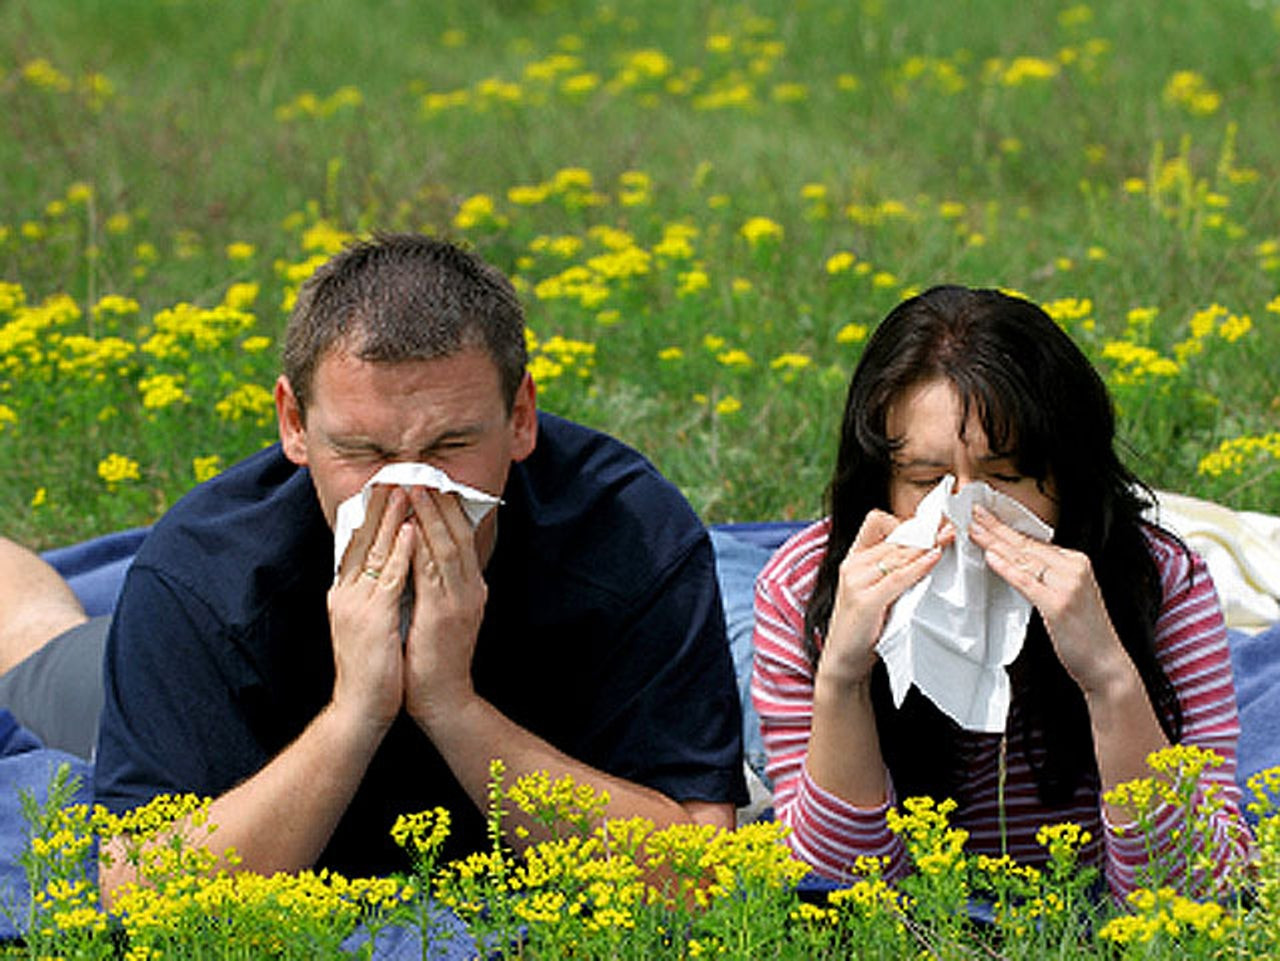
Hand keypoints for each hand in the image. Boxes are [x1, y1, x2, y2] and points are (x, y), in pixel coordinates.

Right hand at [328, 485, 413, 729]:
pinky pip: (389, 577)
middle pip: (362, 539)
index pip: (356, 544)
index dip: (371, 515)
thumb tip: (388, 572)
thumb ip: (374, 596)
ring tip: (407, 489)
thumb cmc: (372, 669)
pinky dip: (401, 551)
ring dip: (393, 518)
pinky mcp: (373, 618)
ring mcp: (357, 604)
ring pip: (375, 550)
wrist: (361, 709)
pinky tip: (413, 530)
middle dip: (381, 506)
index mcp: (344, 594)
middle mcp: (345, 593)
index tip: (386, 487)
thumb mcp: (370, 624)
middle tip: (396, 474)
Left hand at [403, 487, 488, 726]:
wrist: (444, 699)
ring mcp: (460, 600)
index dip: (447, 509)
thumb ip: (435, 586)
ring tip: (415, 487)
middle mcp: (470, 588)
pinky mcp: (445, 613)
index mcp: (470, 588)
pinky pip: (433, 571)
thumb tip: (419, 557)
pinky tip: (410, 526)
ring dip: (430, 515)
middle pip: (459, 533)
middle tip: (424, 472)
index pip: (461, 538)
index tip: (433, 482)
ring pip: (447, 545)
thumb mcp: (440, 614)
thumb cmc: (434, 660)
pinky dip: (422, 545)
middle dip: (441, 502)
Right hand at [818, 510, 946, 687]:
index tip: (929, 525)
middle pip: (894, 537)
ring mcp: (856, 581)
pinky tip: (934, 558)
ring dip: (926, 545)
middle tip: (950, 527)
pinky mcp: (865, 601)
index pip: (876, 521)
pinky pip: (898, 577)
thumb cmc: (863, 625)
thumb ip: (891, 569)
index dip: (904, 521)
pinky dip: (919, 566)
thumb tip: (926, 550)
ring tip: (947, 539)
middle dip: (925, 531)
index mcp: (853, 558)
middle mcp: (852, 565)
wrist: (843, 658)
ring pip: (898, 554)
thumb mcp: (874, 589)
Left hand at [968, 504, 1131, 695]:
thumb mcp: (1068, 594)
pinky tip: (990, 557)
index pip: (1035, 541)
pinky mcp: (1059, 604)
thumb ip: (1047, 576)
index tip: (987, 516)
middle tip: (973, 512)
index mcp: (1077, 562)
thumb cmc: (1083, 633)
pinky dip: (1006, 568)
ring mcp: (1068, 585)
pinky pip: (1026, 581)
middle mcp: (1074, 568)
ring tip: (973, 529)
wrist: (1106, 663)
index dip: (1008, 528)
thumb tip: (1016, 561)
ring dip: (995, 542)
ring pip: (1023, 558)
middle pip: (1026, 544)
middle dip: (997, 527)